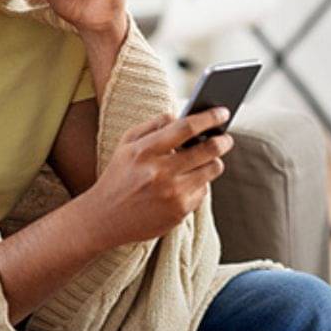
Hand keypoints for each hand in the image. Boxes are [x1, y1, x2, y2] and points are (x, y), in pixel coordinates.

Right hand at [77, 108, 234, 249]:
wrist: (104, 218)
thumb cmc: (118, 175)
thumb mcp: (127, 144)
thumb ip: (153, 125)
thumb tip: (180, 114)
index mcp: (145, 151)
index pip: (186, 128)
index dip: (209, 118)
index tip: (223, 112)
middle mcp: (160, 172)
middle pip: (208, 150)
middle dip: (223, 141)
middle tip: (226, 138)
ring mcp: (172, 194)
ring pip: (212, 170)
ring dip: (214, 161)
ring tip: (208, 159)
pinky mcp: (179, 212)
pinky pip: (203, 191)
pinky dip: (200, 183)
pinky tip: (188, 181)